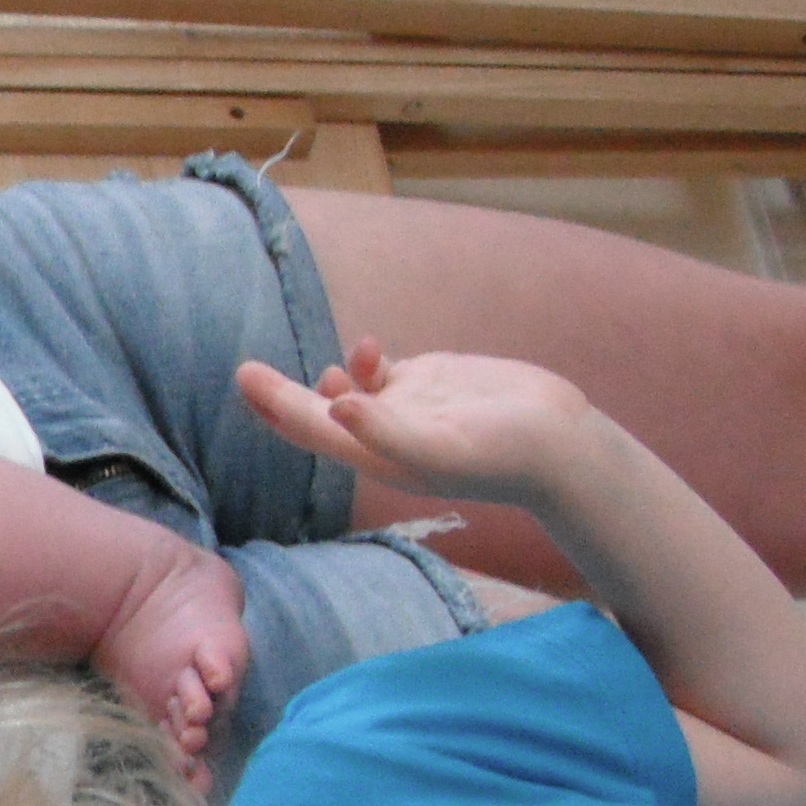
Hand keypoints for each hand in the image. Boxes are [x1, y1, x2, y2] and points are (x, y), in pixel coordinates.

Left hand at [238, 341, 600, 506]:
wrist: (560, 445)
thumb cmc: (505, 454)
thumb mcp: (442, 446)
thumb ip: (388, 432)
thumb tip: (337, 411)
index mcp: (378, 456)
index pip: (312, 431)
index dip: (276, 406)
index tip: (246, 377)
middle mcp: (385, 435)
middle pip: (318, 413)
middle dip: (282, 395)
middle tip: (246, 370)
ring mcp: (408, 409)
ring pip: (350, 391)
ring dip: (334, 377)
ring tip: (352, 364)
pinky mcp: (433, 385)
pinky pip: (384, 372)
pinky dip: (369, 360)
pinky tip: (372, 348)